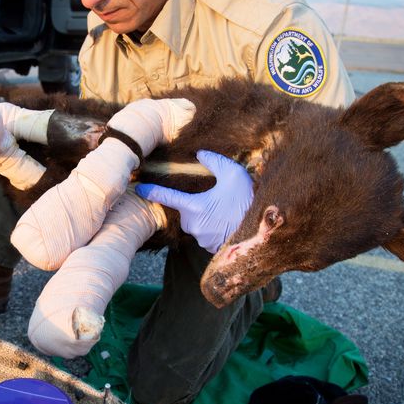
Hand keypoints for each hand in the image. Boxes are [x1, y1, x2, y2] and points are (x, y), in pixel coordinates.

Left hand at [135, 150, 253, 253]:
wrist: (264, 231)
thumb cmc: (247, 201)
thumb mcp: (233, 174)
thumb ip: (214, 161)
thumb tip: (200, 155)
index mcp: (194, 207)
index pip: (167, 197)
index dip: (151, 191)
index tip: (139, 188)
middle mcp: (193, 225)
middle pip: (185, 210)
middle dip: (196, 204)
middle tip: (218, 199)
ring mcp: (201, 239)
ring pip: (196, 223)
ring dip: (206, 216)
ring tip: (227, 211)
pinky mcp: (210, 248)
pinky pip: (206, 234)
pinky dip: (213, 227)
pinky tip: (228, 223)